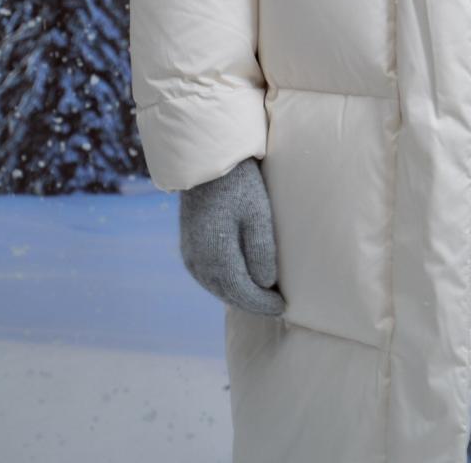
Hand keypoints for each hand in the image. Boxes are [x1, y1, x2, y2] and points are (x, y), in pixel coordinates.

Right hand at [179, 157, 286, 316]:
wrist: (207, 162)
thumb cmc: (238, 185)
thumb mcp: (258, 215)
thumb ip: (262, 252)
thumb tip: (266, 284)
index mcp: (216, 256)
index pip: (242, 293)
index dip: (263, 304)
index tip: (282, 307)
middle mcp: (198, 261)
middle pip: (228, 294)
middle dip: (252, 303)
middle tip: (274, 306)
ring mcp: (190, 254)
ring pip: (216, 287)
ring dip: (238, 295)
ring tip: (260, 296)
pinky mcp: (188, 246)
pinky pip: (207, 276)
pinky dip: (225, 283)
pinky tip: (239, 280)